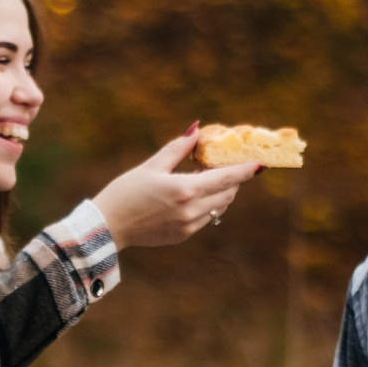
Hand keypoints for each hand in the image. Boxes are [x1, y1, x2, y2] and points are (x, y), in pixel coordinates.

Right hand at [90, 125, 256, 247]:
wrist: (108, 227)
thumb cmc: (125, 192)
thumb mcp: (151, 166)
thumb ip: (178, 148)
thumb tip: (197, 130)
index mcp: (184, 189)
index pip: (226, 178)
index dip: (245, 170)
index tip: (259, 163)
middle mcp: (190, 210)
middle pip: (228, 194)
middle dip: (233, 179)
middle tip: (227, 165)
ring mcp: (188, 226)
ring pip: (220, 208)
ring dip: (220, 193)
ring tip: (205, 178)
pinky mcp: (183, 236)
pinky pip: (206, 218)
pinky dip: (208, 205)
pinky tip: (192, 196)